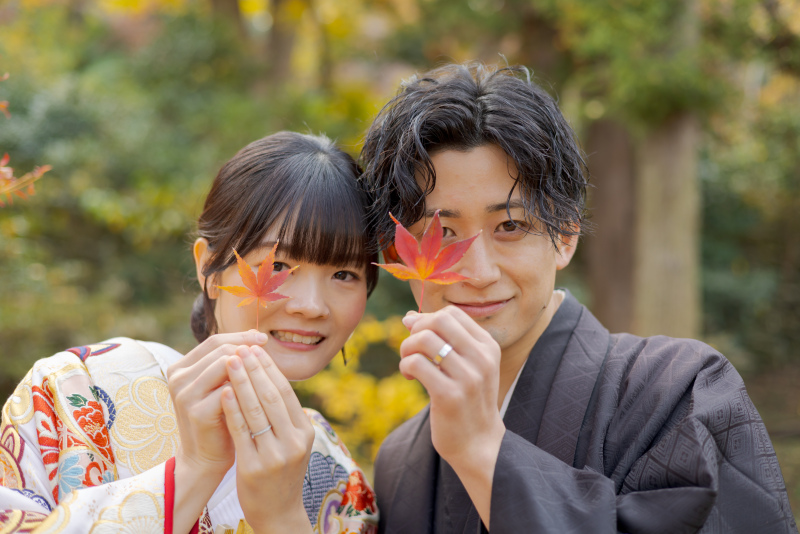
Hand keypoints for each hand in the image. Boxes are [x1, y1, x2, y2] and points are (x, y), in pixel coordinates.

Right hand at [167, 330, 267, 478]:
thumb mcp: (221, 386)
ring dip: (249, 366)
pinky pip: (229, 390)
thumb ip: (231, 364)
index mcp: (180, 368)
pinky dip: (247, 388)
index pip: (214, 341)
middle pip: (220, 349)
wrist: (206, 458)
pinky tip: (261, 390)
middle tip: (268, 351)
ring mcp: (185, 395)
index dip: (240, 337)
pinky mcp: (197, 411)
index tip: (263, 338)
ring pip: (225, 365)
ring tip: (266, 369)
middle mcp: (177, 378)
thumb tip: (258, 338)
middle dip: (247, 348)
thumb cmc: (219, 419)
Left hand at [221, 345, 314, 533]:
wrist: (278, 513)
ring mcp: (276, 455)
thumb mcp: (291, 442)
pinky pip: (242, 431)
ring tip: (231, 361)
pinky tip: (224, 392)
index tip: (256, 350)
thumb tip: (269, 377)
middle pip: (272, 396)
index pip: (286, 392)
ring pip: (257, 410)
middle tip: (242, 348)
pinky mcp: (256, 468)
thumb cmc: (280, 472)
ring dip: (242, 382)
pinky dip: (233, 408)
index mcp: (304, 432)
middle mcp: (294, 442)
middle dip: (255, 369)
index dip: (270, 368)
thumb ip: (284, 415)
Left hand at [399, 306, 505, 525]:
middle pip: (438, 320)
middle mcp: (482, 358)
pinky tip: (409, 376)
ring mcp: (468, 377)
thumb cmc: (468, 402)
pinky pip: (416, 363)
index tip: (419, 337)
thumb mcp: (466, 366)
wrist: (479, 444)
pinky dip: (405, 366)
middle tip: (412, 349)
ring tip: (409, 365)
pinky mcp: (449, 395)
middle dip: (416, 330)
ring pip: (424, 339)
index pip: (452, 314)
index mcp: (488, 346)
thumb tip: (409, 317)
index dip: (427, 320)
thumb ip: (442, 340)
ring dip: (407, 348)